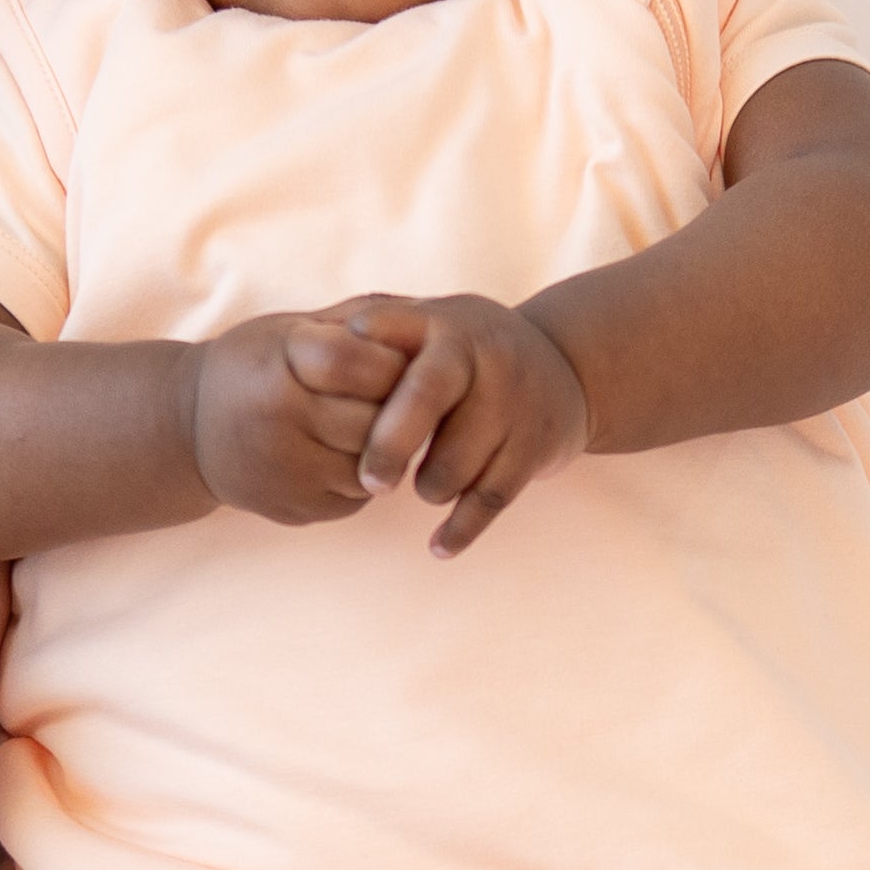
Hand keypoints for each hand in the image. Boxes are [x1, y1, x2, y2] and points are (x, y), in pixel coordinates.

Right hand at [172, 309, 417, 525]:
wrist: (187, 433)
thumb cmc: (252, 366)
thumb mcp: (290, 327)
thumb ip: (354, 320)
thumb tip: (427, 323)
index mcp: (275, 370)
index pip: (359, 363)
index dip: (389, 359)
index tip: (396, 357)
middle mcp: (278, 426)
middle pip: (374, 419)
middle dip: (395, 405)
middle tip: (398, 394)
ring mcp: (287, 476)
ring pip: (374, 462)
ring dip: (385, 443)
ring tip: (371, 420)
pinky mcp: (300, 511)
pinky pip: (360, 493)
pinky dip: (366, 471)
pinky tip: (347, 451)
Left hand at [332, 291, 595, 554]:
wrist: (565, 366)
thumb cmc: (464, 354)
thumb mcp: (428, 324)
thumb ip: (372, 328)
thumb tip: (303, 341)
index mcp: (439, 323)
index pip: (386, 331)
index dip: (355, 365)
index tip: (321, 392)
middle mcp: (480, 352)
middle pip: (425, 396)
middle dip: (389, 444)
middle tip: (369, 483)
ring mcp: (514, 399)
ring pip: (456, 462)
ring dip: (430, 487)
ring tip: (424, 488)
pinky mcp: (536, 446)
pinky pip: (491, 498)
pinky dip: (461, 529)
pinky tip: (438, 547)